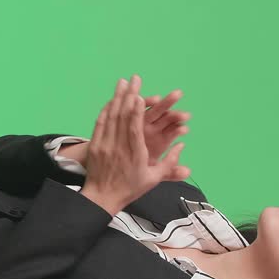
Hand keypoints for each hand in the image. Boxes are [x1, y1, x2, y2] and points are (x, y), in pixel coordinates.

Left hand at [82, 74, 189, 212]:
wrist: (102, 198)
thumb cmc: (130, 188)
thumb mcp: (153, 179)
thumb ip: (171, 163)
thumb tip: (182, 145)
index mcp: (134, 154)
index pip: (134, 129)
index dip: (136, 111)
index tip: (139, 96)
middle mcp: (118, 147)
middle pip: (122, 117)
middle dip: (128, 96)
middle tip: (134, 79)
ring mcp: (105, 145)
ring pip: (111, 116)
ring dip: (117, 97)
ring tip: (123, 82)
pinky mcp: (96, 145)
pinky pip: (101, 123)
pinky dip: (106, 110)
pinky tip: (111, 99)